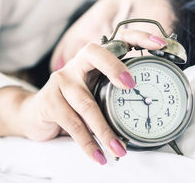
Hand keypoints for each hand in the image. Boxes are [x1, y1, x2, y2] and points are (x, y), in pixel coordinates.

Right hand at [18, 29, 165, 164]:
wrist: (35, 114)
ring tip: (119, 149)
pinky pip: (73, 123)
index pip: (116, 41)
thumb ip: (112, 93)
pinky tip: (98, 155)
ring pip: (87, 103)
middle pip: (96, 55)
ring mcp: (61, 80)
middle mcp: (76, 64)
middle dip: (115, 67)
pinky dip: (88, 142)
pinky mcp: (49, 100)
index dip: (138, 38)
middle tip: (132, 86)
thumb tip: (147, 106)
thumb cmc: (71, 103)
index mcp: (93, 60)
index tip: (159, 44)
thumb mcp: (93, 93)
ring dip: (105, 130)